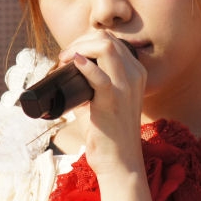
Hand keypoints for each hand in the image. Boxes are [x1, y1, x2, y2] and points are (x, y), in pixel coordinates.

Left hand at [57, 31, 146, 176]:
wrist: (119, 161)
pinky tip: (73, 63)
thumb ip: (92, 84)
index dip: (88, 41)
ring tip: (65, 59)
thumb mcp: (106, 100)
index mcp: (136, 73)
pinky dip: (84, 65)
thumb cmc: (109, 133)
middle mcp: (135, 75)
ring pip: (105, 47)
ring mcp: (126, 86)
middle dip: (81, 41)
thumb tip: (66, 73)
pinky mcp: (113, 100)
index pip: (112, 41)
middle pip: (108, 39)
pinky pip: (99, 75)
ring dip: (79, 48)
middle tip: (64, 56)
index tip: (71, 53)